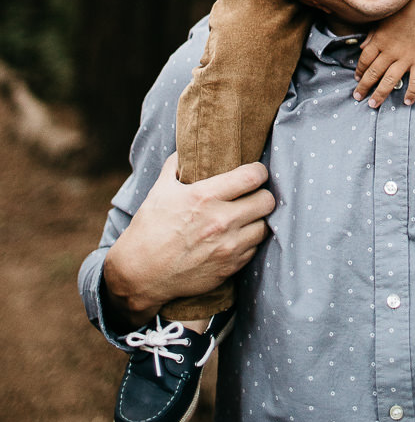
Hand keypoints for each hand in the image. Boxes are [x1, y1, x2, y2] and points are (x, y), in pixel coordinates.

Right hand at [103, 153, 273, 324]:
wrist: (140, 274)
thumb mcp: (160, 190)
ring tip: (246, 217)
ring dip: (257, 220)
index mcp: (205, 196)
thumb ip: (176, 165)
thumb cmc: (149, 228)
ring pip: (265, 226)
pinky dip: (248, 242)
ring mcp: (228, 246)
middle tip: (253, 195)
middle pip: (267, 201)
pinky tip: (236, 237)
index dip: (259, 171)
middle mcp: (221, 221)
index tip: (256, 172)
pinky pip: (254, 249)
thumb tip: (186, 148)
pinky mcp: (229, 267)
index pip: (253, 176)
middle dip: (262, 195)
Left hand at [353, 0, 414, 107]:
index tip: (357, 79)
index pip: (364, 60)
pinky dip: (411, 92)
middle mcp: (389, 52)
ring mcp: (406, 58)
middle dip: (364, 87)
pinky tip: (407, 102)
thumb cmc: (404, 8)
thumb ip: (372, 35)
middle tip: (358, 97)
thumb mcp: (383, 19)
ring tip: (373, 104)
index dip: (359, 71)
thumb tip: (361, 48)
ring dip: (380, 94)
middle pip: (373, 73)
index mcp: (379, 41)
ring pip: (389, 81)